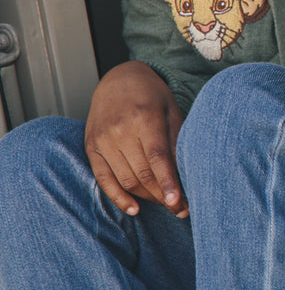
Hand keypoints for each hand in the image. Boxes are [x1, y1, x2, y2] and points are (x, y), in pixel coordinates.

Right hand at [84, 61, 187, 216]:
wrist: (119, 80)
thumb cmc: (152, 97)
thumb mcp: (172, 112)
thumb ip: (177, 141)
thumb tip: (188, 175)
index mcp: (145, 117)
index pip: (157, 157)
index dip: (168, 182)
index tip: (178, 202)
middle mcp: (120, 129)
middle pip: (143, 173)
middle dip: (164, 196)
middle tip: (183, 209)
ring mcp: (103, 139)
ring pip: (126, 180)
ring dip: (147, 198)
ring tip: (166, 204)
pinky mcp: (91, 147)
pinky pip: (103, 179)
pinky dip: (118, 198)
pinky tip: (134, 209)